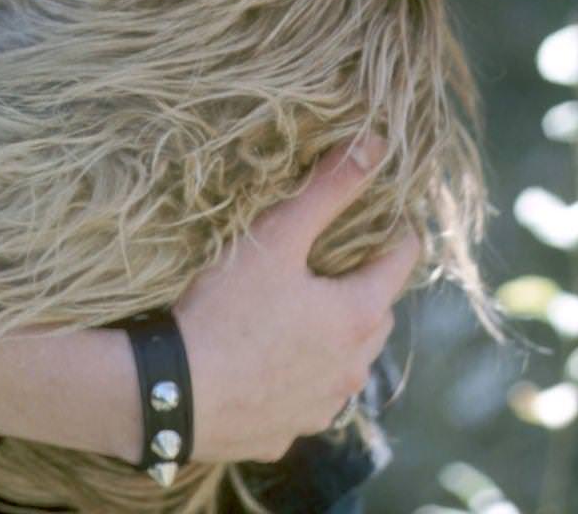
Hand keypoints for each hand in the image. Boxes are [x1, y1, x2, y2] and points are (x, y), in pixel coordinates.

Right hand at [173, 139, 420, 463]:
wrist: (175, 394)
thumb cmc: (227, 309)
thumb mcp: (276, 238)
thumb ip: (327, 190)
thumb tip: (376, 145)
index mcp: (357, 316)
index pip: (401, 262)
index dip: (394, 231)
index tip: (382, 212)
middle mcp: (353, 369)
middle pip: (377, 314)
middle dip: (365, 284)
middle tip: (333, 258)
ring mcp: (322, 407)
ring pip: (347, 362)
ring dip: (336, 335)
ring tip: (299, 309)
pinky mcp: (287, 433)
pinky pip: (309, 397)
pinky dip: (301, 375)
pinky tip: (267, 359)